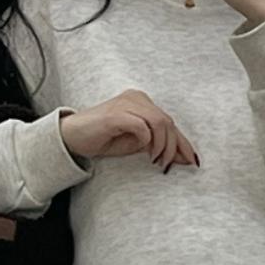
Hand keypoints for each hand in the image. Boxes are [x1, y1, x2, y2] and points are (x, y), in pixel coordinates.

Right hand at [60, 90, 198, 172]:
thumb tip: (182, 157)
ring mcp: (126, 103)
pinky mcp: (116, 114)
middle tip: (168, 165)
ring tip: (156, 161)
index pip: (169, 122)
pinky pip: (142, 126)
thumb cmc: (103, 139)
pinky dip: (147, 140)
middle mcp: (136, 98)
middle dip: (173, 147)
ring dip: (162, 145)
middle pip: (168, 122)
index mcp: (142, 102)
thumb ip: (157, 146)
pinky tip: (144, 152)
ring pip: (159, 122)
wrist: (72, 137)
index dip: (183, 142)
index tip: (192, 160)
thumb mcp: (136, 144)